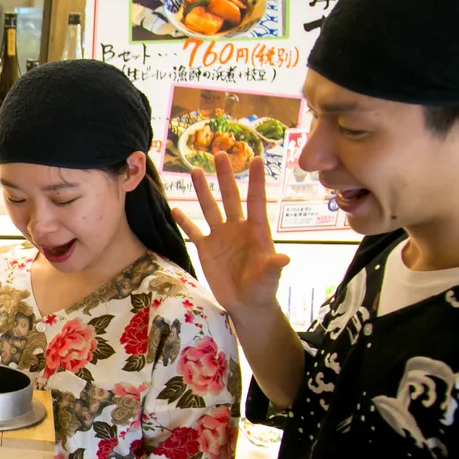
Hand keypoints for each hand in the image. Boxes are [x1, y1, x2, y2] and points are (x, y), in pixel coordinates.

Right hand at [174, 151, 289, 315]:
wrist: (246, 304)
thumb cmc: (263, 290)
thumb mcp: (269, 278)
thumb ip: (273, 267)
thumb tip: (284, 258)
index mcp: (256, 231)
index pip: (256, 201)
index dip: (256, 181)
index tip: (256, 159)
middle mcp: (237, 228)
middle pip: (231, 197)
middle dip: (225, 176)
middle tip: (220, 154)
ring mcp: (220, 237)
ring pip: (210, 208)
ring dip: (202, 190)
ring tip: (194, 171)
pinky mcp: (206, 249)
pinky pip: (193, 231)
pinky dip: (184, 221)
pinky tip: (174, 209)